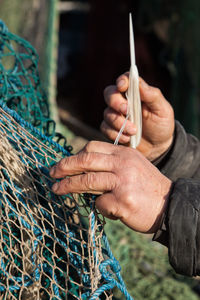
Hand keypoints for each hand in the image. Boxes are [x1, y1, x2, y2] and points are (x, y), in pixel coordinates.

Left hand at [50, 141, 171, 232]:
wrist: (170, 205)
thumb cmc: (147, 187)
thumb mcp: (132, 166)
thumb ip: (111, 163)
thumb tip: (82, 169)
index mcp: (123, 153)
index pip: (92, 147)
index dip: (74, 155)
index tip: (64, 164)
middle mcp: (122, 164)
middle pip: (85, 161)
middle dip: (64, 166)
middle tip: (52, 173)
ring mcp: (122, 182)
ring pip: (86, 181)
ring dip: (67, 186)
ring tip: (56, 190)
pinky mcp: (122, 201)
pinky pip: (99, 204)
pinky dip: (100, 208)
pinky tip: (111, 210)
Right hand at [101, 74, 174, 160]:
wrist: (157, 147)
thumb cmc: (161, 124)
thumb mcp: (163, 110)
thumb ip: (152, 96)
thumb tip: (139, 83)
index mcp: (136, 92)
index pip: (125, 80)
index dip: (121, 81)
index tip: (122, 87)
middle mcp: (123, 101)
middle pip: (109, 93)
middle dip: (116, 102)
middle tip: (127, 111)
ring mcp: (115, 115)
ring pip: (107, 113)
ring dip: (119, 123)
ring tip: (134, 131)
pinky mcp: (111, 129)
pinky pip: (105, 128)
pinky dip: (115, 134)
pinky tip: (127, 138)